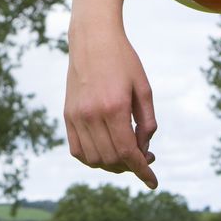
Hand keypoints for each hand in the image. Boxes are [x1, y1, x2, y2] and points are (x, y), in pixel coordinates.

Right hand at [63, 23, 157, 188]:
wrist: (92, 39)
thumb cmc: (123, 60)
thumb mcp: (143, 89)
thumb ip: (146, 122)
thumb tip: (142, 150)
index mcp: (114, 107)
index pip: (127, 152)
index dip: (142, 171)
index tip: (153, 181)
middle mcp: (92, 115)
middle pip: (110, 159)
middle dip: (130, 166)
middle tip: (144, 156)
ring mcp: (76, 116)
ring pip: (93, 159)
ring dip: (112, 164)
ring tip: (126, 152)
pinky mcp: (68, 115)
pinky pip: (77, 150)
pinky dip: (92, 158)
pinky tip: (106, 150)